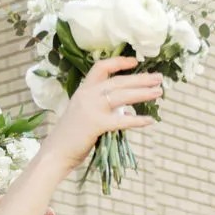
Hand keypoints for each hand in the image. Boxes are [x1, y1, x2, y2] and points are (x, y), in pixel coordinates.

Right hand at [44, 56, 162, 173]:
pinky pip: (122, 120)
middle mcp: (87, 95)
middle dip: (141, 78)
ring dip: (143, 93)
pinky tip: (150, 120)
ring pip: (122, 96)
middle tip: (159, 78)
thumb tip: (126, 112)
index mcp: (84, 90)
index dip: (119, 62)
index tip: (135, 62)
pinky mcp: (96, 125)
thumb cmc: (71, 137)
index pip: (102, 67)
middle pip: (118, 81)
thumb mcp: (85, 116)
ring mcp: (91, 108)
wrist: (56, 153)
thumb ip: (104, 110)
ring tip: (159, 92)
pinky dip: (137, 120)